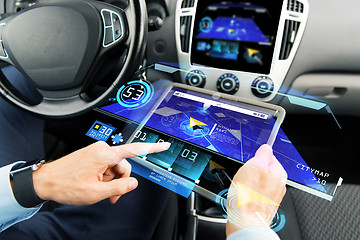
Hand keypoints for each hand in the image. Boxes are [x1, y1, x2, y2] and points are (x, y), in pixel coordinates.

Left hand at [32, 141, 169, 205]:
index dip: (152, 148)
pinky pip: (106, 166)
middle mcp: (102, 149)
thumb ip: (119, 188)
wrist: (46, 181)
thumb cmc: (66, 185)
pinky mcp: (93, 155)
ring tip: (100, 192)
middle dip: (120, 181)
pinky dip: (105, 177)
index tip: (164, 145)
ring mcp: (97, 151)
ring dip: (111, 181)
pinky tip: (96, 185)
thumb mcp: (96, 192)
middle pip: (124, 165)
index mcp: (105, 154)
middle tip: (112, 196)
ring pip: (115, 168)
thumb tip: (133, 184)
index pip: (134, 150)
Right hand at [226, 144, 286, 235]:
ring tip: (243, 189)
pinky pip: (254, 192)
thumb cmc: (249, 197)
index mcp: (279, 173)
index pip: (268, 156)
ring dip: (249, 183)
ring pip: (257, 182)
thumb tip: (266, 148)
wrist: (245, 222)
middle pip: (262, 169)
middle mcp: (278, 185)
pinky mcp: (263, 204)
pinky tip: (243, 196)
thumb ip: (262, 154)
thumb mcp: (254, 166)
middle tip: (245, 178)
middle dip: (252, 171)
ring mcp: (271, 196)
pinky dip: (248, 192)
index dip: (256, 159)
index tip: (250, 165)